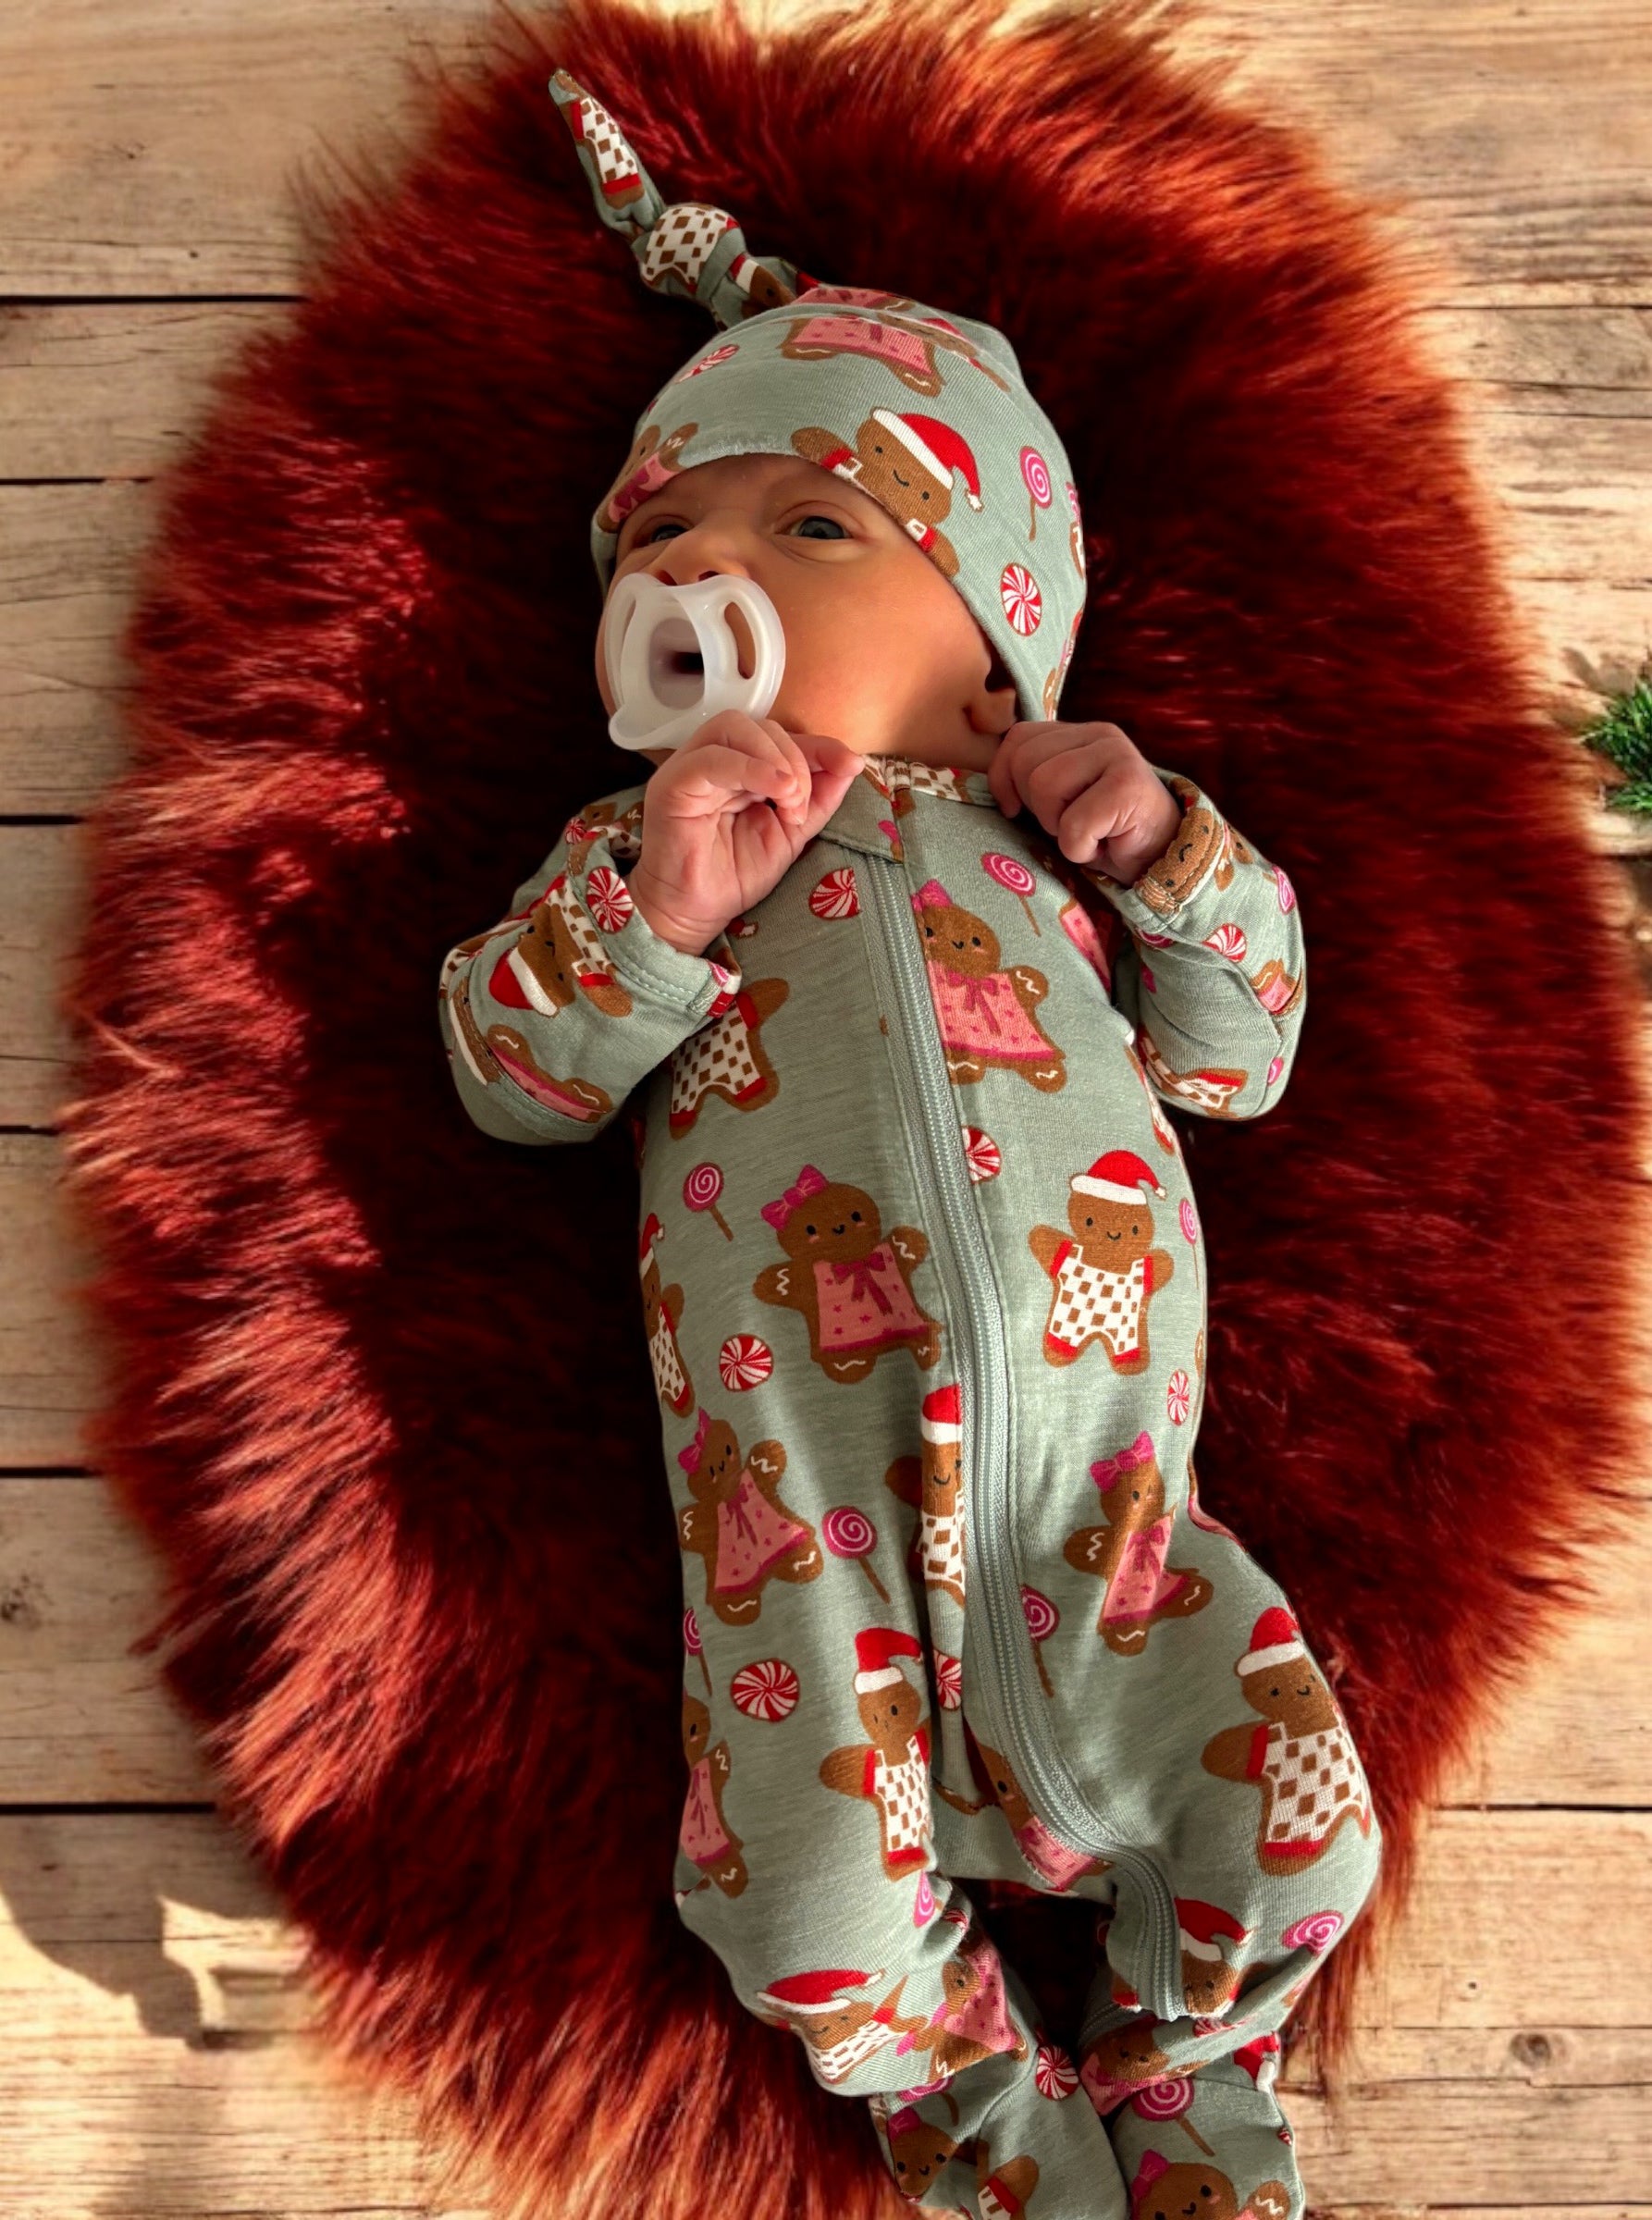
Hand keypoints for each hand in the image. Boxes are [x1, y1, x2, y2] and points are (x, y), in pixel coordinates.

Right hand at [627, 711, 864, 954]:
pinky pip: (713, 758)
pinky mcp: (672, 783)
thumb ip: (819, 798)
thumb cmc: (733, 877)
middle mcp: (711, 759)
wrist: (694, 914)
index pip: (779, 736)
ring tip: (789, 801)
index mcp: (739, 767)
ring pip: (735, 727)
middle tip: (800, 806)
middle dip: (795, 759)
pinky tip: (777, 791)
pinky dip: (751, 768)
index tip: (849, 763)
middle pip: (759, 726)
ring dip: (776, 759)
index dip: (818, 745)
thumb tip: (852, 762)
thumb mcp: (791, 834)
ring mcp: (689, 767)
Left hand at [985, 720, 1182, 886]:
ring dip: (1059, 827)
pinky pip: (1074, 824)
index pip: (1017, 739)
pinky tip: (1104, 845)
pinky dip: (1080, 848)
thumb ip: (1031, 777)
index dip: (1003, 779)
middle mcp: (1100, 734)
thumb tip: (985, 782)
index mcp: (1078, 732)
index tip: (1016, 810)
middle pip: (1026, 764)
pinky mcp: (1128, 786)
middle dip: (1037, 807)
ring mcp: (1118, 755)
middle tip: (1067, 824)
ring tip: (1086, 833)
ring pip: (1045, 787)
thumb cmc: (1104, 833)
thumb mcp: (1059, 799)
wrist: (1160, 860)